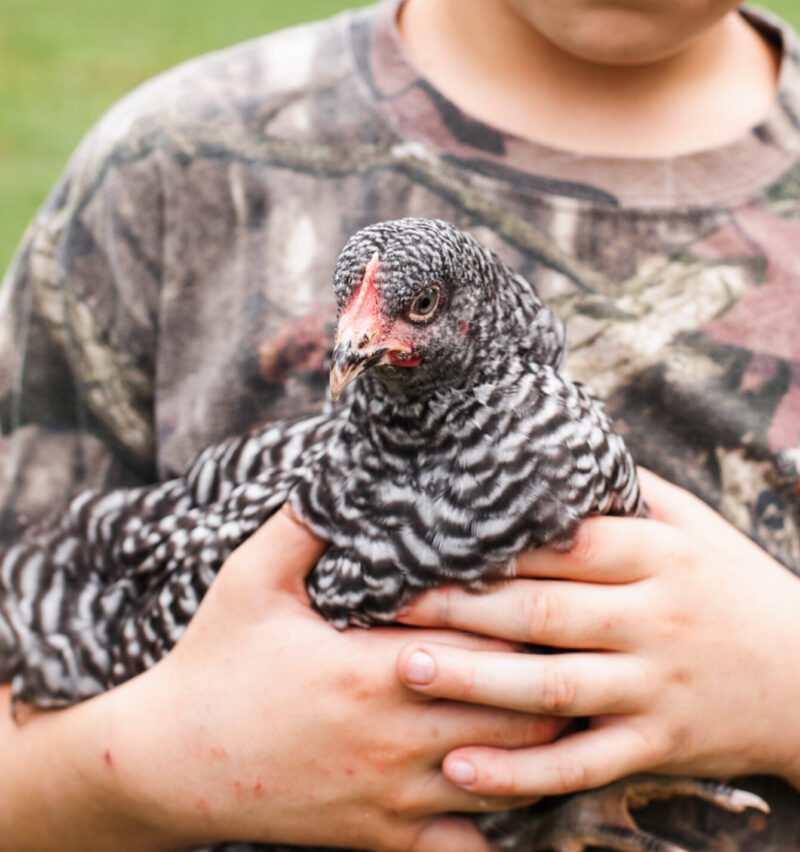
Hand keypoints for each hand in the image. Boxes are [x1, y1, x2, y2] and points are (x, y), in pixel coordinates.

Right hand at [101, 505, 560, 851]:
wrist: (171, 763)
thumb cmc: (214, 661)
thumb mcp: (249, 580)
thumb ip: (301, 526)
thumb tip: (344, 472)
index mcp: (374, 671)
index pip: (487, 643)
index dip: (524, 618)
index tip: (543, 593)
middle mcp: (397, 740)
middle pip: (518, 713)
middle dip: (548, 680)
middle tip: (568, 646)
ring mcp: (395, 798)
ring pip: (508, 779)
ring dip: (535, 745)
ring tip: (557, 702)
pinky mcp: (383, 840)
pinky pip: (469, 849)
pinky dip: (496, 817)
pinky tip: (506, 783)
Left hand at [396, 469, 799, 799]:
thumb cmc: (735, 586)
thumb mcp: (696, 526)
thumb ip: (630, 493)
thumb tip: (560, 450)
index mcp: (657, 557)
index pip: (565, 545)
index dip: (495, 542)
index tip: (430, 539)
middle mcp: (653, 619)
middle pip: (544, 612)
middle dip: (463, 607)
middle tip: (390, 601)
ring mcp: (655, 686)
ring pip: (553, 688)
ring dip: (476, 682)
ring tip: (408, 668)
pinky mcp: (659, 744)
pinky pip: (582, 764)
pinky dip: (522, 772)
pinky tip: (462, 769)